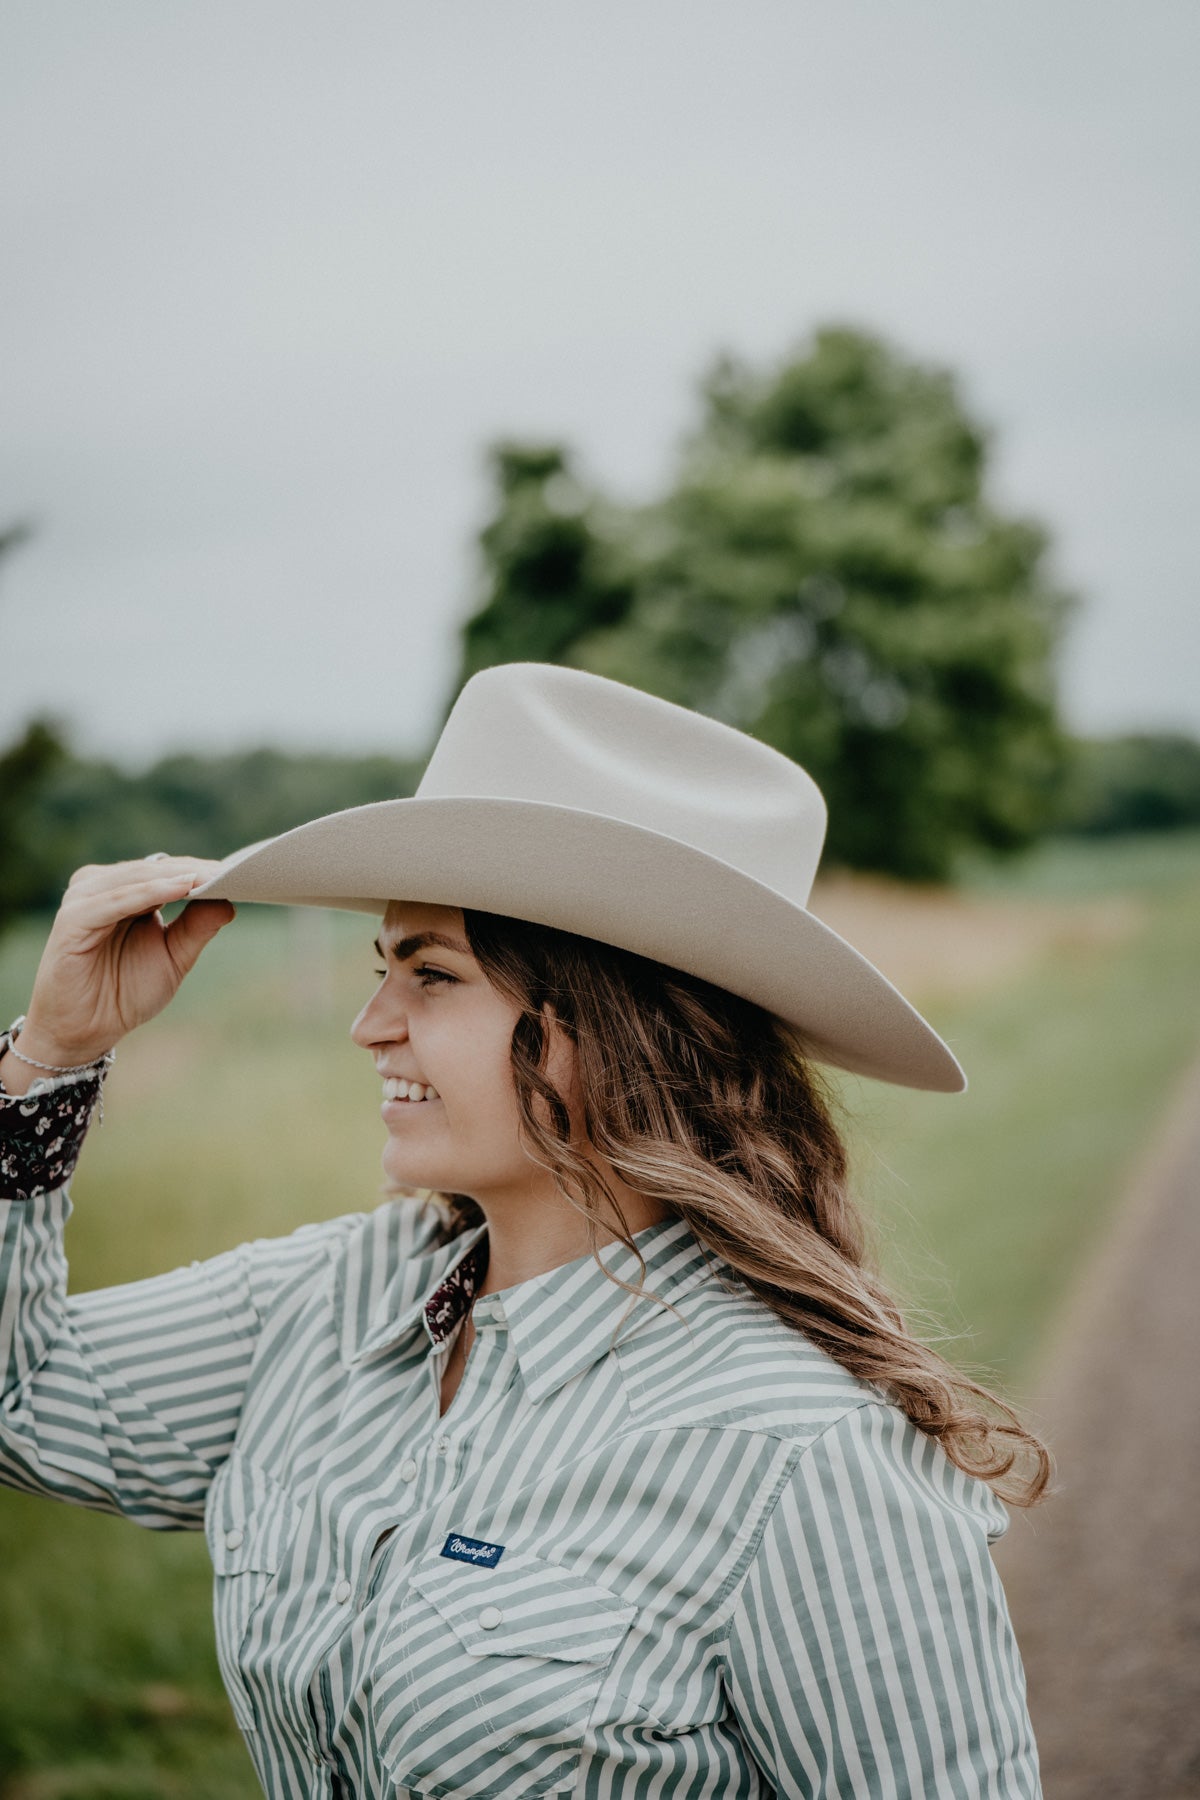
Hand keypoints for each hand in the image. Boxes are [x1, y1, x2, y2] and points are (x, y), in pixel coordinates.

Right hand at [8, 858, 235, 1072]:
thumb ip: (196, 928)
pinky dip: (150, 892)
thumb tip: (230, 901)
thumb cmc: (125, 993)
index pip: (169, 871)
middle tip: (235, 870)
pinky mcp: (74, 918)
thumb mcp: (173, 958)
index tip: (244, 871)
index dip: (204, 871)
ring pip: (138, 878)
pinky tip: (182, 887)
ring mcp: (85, 900)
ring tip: (214, 875)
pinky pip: (116, 900)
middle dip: (196, 870)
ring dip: (177, 876)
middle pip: (155, 869)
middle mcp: (102, 888)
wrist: (85, 1031)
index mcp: (125, 892)